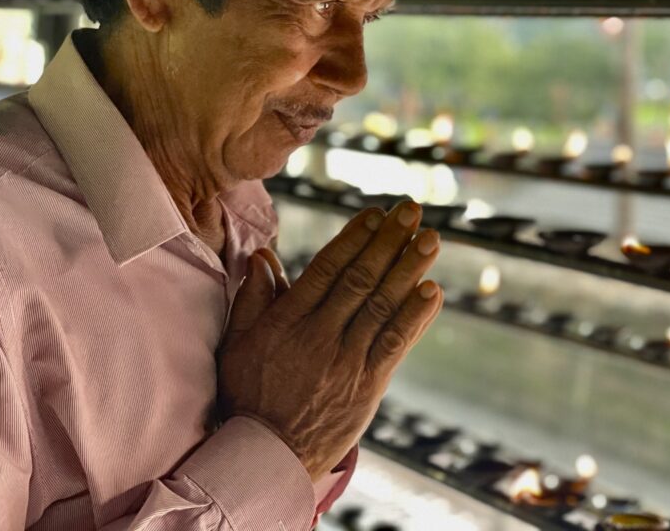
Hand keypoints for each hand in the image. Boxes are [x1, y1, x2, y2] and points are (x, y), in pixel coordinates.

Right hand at [216, 201, 442, 481]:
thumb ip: (252, 299)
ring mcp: (346, 362)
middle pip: (360, 280)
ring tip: (430, 239)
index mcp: (287, 322)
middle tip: (411, 211)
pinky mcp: (368, 386)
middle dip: (388, 241)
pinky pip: (395, 344)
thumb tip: (262, 255)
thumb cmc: (249, 396)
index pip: (327, 269)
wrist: (267, 458)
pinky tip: (432, 291)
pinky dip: (415, 317)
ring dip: (409, 270)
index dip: (355, 238)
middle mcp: (319, 337)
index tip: (376, 214)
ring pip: (382, 306)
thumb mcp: (237, 345)